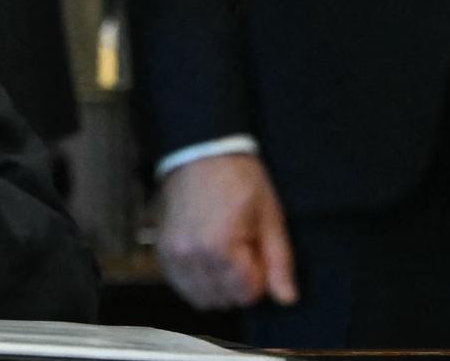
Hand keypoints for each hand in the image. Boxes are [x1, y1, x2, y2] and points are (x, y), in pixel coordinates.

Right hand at [156, 152, 298, 308]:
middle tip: (243, 248)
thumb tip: (287, 299)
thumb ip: (279, 261)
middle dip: (239, 282)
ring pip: (201, 298)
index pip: (247, 293)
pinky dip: (197, 280)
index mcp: (218, 247)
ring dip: (218, 285)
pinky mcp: (162, 252)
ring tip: (225, 254)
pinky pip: (182, 286)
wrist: (201, 151)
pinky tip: (207, 258)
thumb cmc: (239, 179)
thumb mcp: (269, 216)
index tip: (256, 247)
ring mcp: (172, 255)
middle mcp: (190, 255)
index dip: (259, 274)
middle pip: (224, 299)